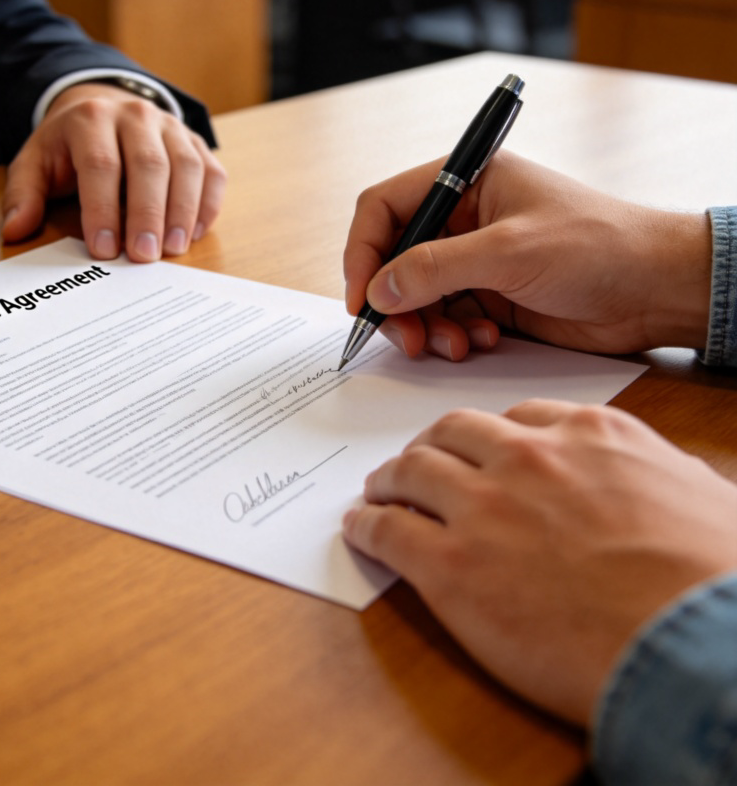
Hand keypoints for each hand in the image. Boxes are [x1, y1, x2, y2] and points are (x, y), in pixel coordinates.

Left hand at [1, 81, 226, 260]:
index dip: (102, 209)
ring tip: (172, 250)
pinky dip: (207, 204)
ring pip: (186, 166)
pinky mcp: (194, 141)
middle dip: (147, 214)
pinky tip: (193, 233)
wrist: (100, 107)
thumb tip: (16, 231)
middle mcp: (135, 115)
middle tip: (144, 256)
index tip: (104, 249)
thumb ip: (23, 196)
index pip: (101, 165)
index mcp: (91, 118)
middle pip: (149, 164)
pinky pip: (211, 171)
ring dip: (182, 211)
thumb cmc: (68, 146)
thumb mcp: (35, 163)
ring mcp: (170, 126)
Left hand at [342, 399, 736, 725]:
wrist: (697, 643)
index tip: (476, 451)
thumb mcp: (699, 497)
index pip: (516, 419)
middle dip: (430, 447)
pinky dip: (367, 523)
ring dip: (389, 479)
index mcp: (588, 436)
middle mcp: (527, 459)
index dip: (487, 438)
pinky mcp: (450, 566)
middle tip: (417, 466)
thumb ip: (654, 474)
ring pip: (411, 471)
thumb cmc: (714, 577)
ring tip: (378, 492)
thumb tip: (661, 481)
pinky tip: (360, 527)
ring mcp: (482, 508)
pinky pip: (388, 529)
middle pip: (452, 434)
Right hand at [343, 152, 711, 360]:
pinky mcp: (491, 296)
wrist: (659, 290)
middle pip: (396, 258)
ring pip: (418, 295)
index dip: (364, 251)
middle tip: (409, 337)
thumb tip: (379, 290)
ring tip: (453, 344)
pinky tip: (484, 340)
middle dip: (396, 301)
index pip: (386, 207)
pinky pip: (447, 318)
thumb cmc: (600, 246)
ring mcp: (476, 259)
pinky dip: (454, 335)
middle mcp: (465, 219)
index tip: (362, 298)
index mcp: (467, 182)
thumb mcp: (509, 252)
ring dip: (426, 325)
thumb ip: (436, 268)